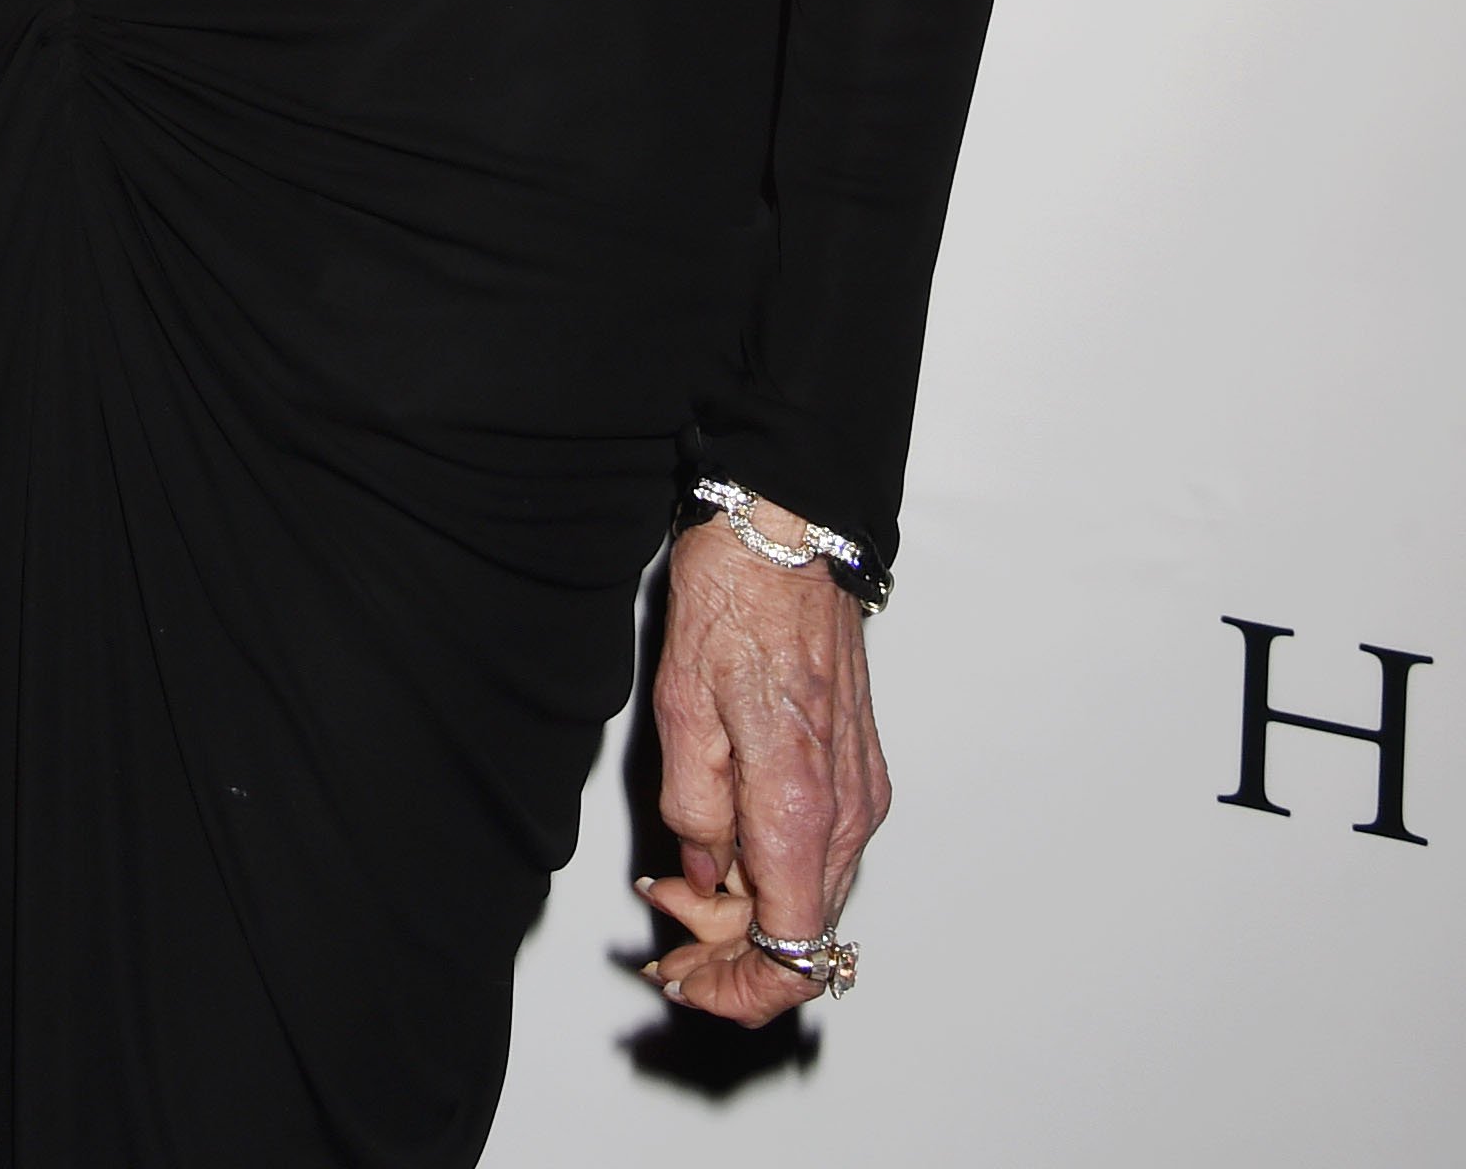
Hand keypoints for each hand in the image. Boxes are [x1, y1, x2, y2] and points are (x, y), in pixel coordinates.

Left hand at [637, 511, 888, 1026]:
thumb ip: (693, 807)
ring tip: (681, 875)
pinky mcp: (860, 771)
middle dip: (730, 949)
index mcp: (801, 807)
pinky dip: (774, 868)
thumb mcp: (680, 705)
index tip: (685, 978)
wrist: (790, 533)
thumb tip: (704, 871)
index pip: (792, 957)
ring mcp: (861, 792)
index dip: (737, 991)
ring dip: (749, 909)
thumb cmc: (735, 601)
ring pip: (812, 899)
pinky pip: (821, 854)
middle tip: (663, 917)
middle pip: (802, 939)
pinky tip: (725, 838)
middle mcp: (848, 812)